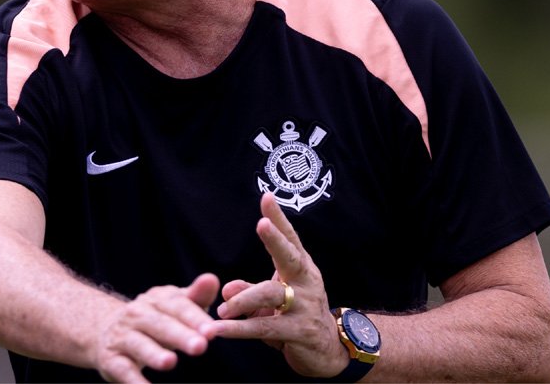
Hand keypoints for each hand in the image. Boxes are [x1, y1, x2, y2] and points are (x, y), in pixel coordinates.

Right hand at [92, 273, 220, 382]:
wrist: (105, 330)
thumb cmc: (154, 320)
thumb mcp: (174, 306)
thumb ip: (196, 296)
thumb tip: (212, 279)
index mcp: (157, 300)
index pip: (177, 306)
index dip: (195, 318)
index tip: (212, 331)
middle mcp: (137, 314)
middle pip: (159, 324)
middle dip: (179, 335)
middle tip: (200, 346)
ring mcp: (122, 336)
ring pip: (138, 344)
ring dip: (153, 354)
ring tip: (170, 362)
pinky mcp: (111, 359)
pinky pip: (123, 369)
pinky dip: (134, 380)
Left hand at [210, 193, 348, 377]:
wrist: (329, 351)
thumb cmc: (296, 316)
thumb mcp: (272, 301)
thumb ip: (248, 291)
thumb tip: (225, 289)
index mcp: (301, 268)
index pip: (290, 239)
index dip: (279, 218)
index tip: (266, 197)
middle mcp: (306, 282)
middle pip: (290, 257)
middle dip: (276, 239)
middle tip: (262, 224)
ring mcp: (305, 307)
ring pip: (271, 294)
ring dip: (244, 299)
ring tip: (222, 308)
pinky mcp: (300, 332)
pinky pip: (266, 328)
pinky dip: (240, 329)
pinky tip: (220, 330)